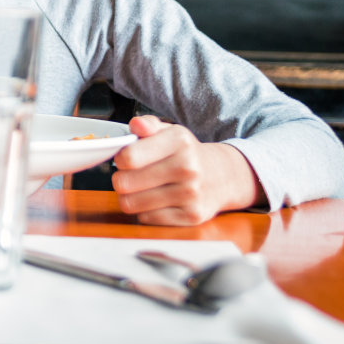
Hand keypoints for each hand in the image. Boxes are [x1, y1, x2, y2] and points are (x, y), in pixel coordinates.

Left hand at [110, 115, 263, 224]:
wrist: (223, 176)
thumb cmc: (186, 153)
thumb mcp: (170, 132)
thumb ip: (148, 124)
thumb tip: (136, 125)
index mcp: (179, 141)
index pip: (129, 157)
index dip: (120, 159)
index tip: (126, 159)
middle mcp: (187, 168)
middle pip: (124, 184)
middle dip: (121, 180)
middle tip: (130, 176)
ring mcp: (191, 194)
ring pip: (131, 204)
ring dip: (130, 197)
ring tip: (141, 189)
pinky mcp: (192, 216)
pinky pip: (147, 219)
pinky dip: (145, 212)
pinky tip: (157, 201)